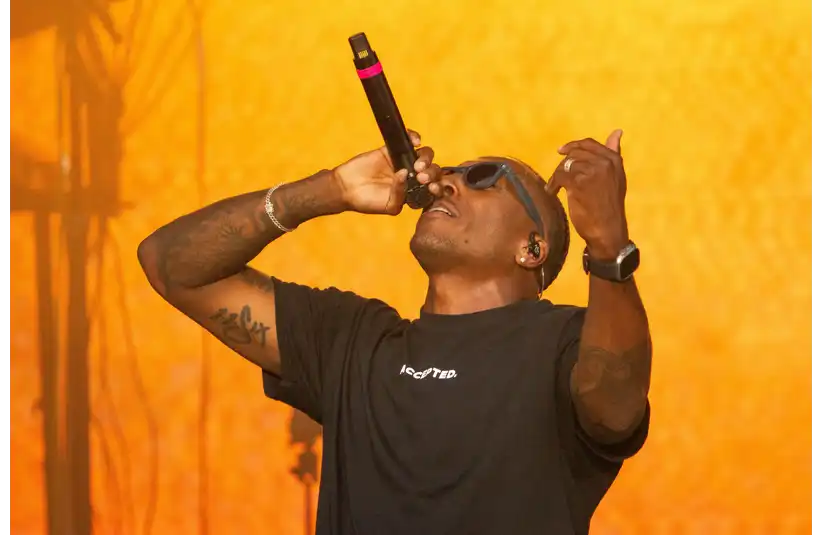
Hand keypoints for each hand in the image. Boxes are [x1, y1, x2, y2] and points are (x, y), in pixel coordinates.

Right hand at [333, 130, 440, 214]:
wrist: (346, 188)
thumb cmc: (368, 202)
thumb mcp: (389, 206)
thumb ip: (401, 195)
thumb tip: (405, 174)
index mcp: (415, 193)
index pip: (434, 188)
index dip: (437, 187)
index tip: (431, 187)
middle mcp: (413, 177)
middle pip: (433, 171)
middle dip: (431, 173)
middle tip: (421, 176)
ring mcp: (403, 162)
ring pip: (425, 155)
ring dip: (426, 158)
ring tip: (417, 165)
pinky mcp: (392, 150)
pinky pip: (409, 140)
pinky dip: (414, 137)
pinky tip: (415, 142)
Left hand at [546, 130, 629, 258]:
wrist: (608, 229)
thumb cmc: (609, 205)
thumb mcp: (616, 177)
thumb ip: (613, 153)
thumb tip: (617, 131)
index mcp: (614, 159)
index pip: (589, 144)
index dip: (573, 146)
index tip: (561, 152)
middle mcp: (605, 162)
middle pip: (574, 153)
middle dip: (563, 164)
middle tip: (557, 177)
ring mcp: (593, 172)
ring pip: (566, 165)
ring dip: (557, 176)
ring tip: (555, 187)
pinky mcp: (579, 183)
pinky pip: (560, 176)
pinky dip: (553, 185)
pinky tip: (553, 192)